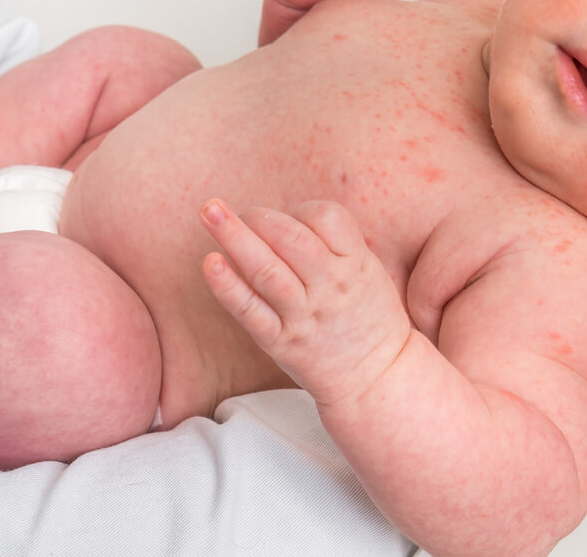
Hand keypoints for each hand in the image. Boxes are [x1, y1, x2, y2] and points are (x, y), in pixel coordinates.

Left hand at [199, 199, 410, 403]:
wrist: (377, 377)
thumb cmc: (368, 314)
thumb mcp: (368, 270)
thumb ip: (335, 243)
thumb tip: (282, 217)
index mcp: (356, 263)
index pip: (326, 217)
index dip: (302, 210)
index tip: (293, 221)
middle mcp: (330, 286)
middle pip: (291, 238)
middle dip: (259, 217)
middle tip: (235, 212)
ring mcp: (304, 315)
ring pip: (267, 269)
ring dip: (234, 236)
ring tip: (209, 211)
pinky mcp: (281, 341)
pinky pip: (251, 311)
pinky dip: (228, 287)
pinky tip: (211, 263)